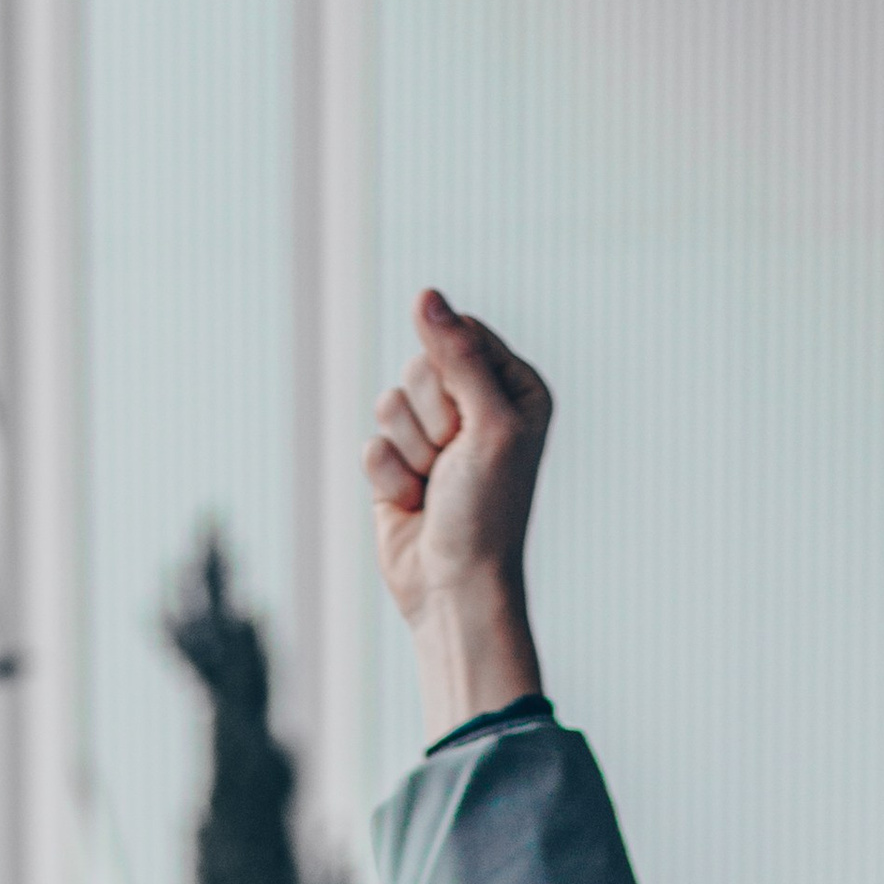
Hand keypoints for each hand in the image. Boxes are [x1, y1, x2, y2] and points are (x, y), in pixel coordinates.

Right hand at [365, 290, 549, 738]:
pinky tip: (413, 505)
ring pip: (389, 403)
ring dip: (409, 451)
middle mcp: (474, 406)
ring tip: (435, 487)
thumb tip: (425, 293)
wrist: (455, 589)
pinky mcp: (397, 466)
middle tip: (454, 461)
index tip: (472, 422)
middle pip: (419, 365)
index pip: (459, 334)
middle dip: (430, 418)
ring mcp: (433, 437)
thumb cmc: (487, 513)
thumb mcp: (486, 424)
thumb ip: (457, 355)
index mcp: (513, 388)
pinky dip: (388, 477)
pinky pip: (371, 443)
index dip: (451, 375)